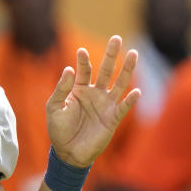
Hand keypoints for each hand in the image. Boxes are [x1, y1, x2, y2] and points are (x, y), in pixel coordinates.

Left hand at [45, 36, 139, 167]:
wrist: (67, 151)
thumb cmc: (58, 129)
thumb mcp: (54, 107)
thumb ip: (61, 88)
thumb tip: (68, 69)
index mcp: (79, 89)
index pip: (84, 70)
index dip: (83, 60)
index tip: (81, 51)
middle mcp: (95, 94)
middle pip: (105, 70)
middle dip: (111, 55)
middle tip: (116, 38)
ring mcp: (105, 105)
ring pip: (119, 84)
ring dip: (126, 70)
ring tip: (133, 54)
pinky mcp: (112, 119)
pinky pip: (123, 107)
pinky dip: (130, 100)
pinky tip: (136, 90)